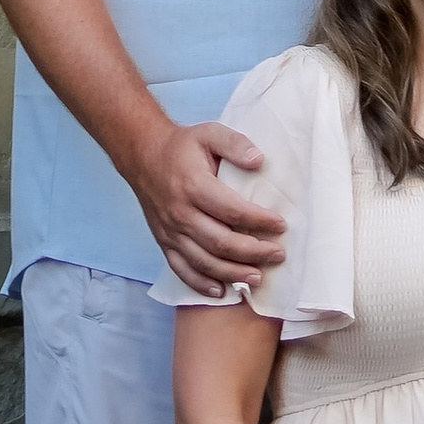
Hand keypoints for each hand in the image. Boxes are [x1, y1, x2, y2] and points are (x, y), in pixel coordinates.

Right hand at [131, 117, 286, 295]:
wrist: (143, 155)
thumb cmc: (182, 145)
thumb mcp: (209, 132)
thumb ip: (235, 144)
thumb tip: (260, 161)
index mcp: (194, 185)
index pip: (232, 210)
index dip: (258, 220)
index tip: (281, 224)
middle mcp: (181, 213)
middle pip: (220, 242)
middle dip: (253, 252)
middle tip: (278, 254)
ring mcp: (170, 231)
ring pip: (204, 261)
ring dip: (233, 273)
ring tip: (258, 277)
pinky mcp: (164, 242)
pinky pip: (181, 269)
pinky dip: (201, 284)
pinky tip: (222, 291)